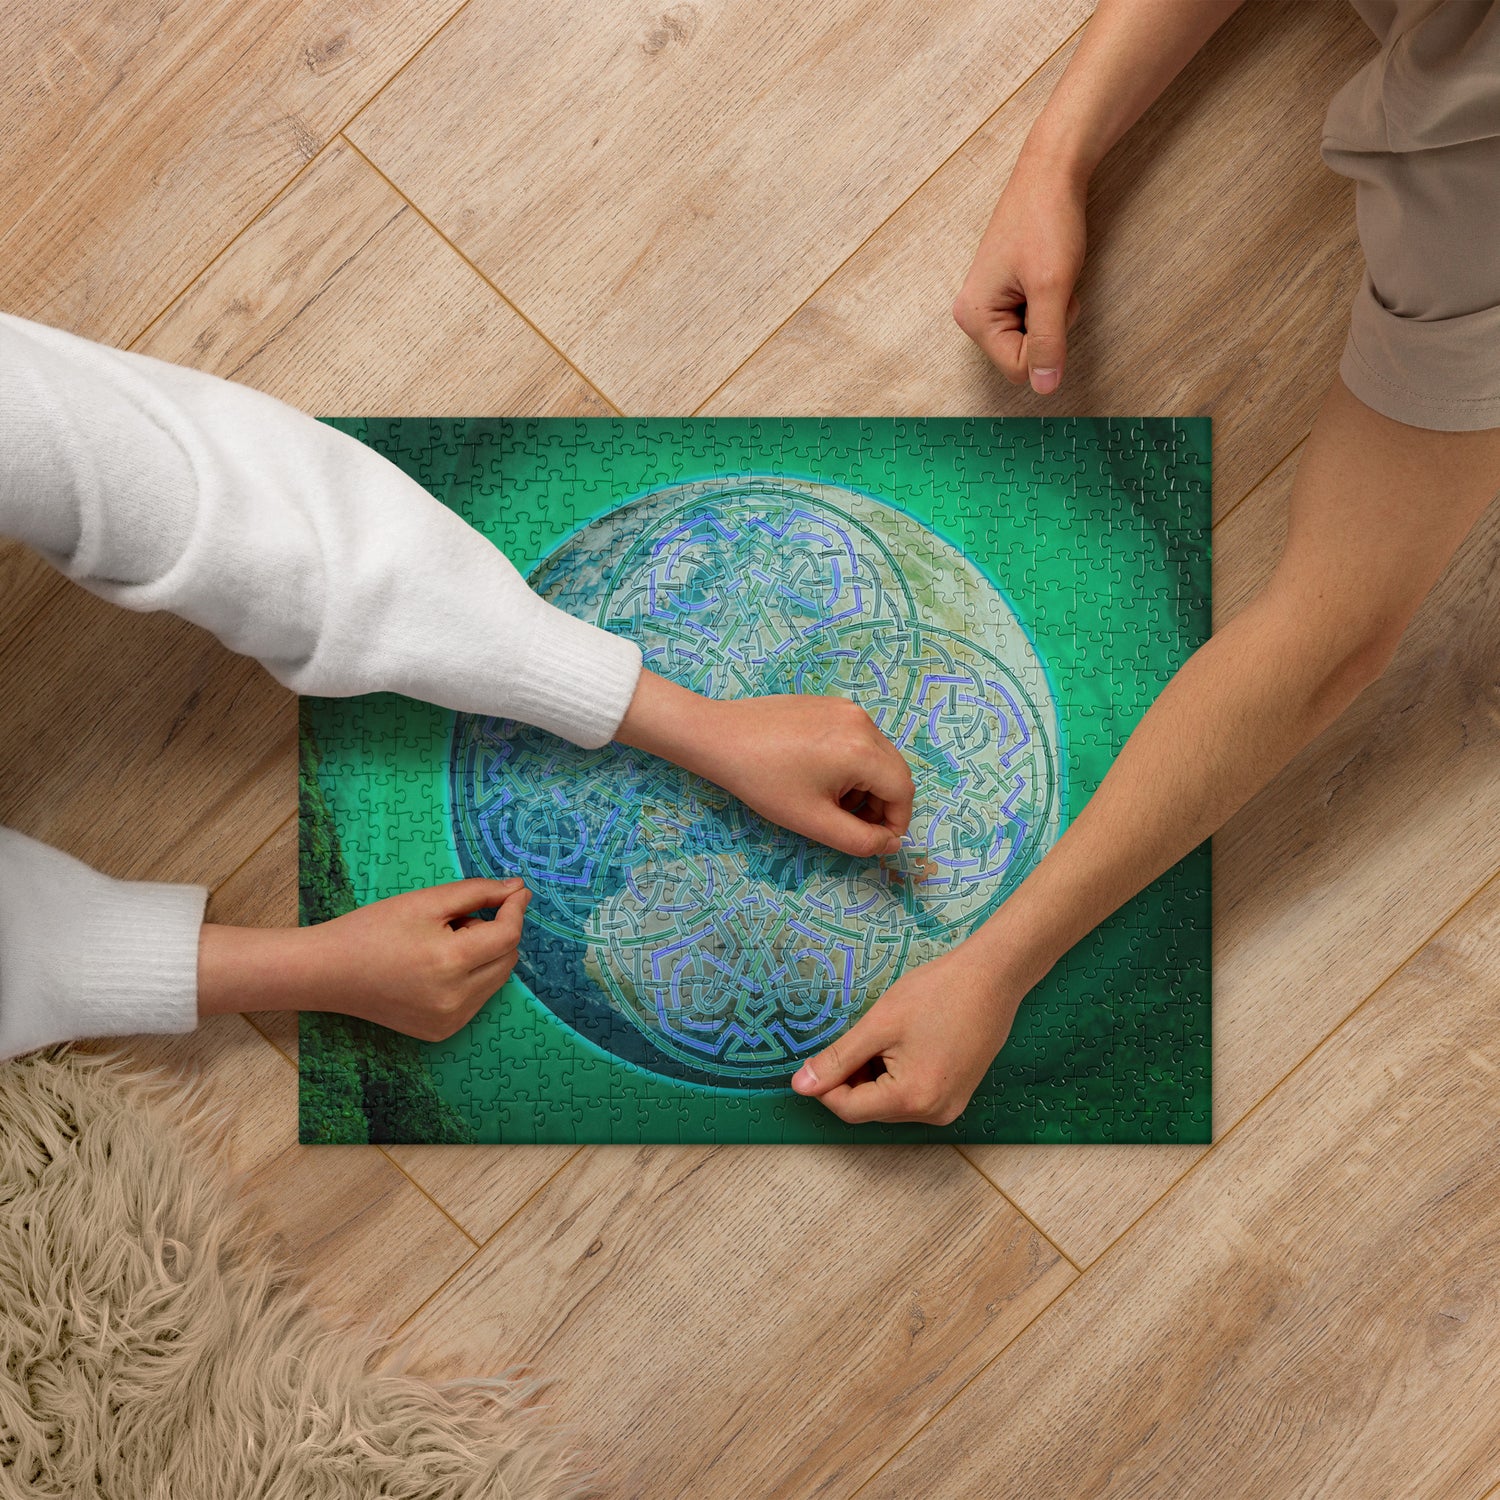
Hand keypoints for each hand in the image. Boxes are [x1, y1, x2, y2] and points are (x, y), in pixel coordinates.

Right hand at [199, 877, 530, 1040]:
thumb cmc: (373, 929)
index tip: (517, 890)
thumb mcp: (426, 901)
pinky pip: (477, 998)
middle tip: (456, 920)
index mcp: (450, 963)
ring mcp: (449, 1022)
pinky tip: (435, 968)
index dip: (516, 908)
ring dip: (483, 955)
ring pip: (495, 979)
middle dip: (494, 932)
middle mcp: (456, 1000)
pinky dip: (471, 977)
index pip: (507, 935)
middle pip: (506, 959)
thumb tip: (518, 889)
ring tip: (441, 943)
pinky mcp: (442, 1032)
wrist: (328, 972)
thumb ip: (477, 892)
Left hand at [617, 672, 913, 856]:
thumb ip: (860, 840)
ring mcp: (846, 708)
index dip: (895, 823)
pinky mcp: (829, 704)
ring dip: (865, 785)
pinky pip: (857, 738)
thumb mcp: (814, 821)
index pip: (903, 792)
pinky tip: (817, 775)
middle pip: (893, 771)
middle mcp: (863, 722)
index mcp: (864, 750)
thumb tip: (890, 842)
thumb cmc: (764, 781)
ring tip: (830, 802)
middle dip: (881, 804)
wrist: (720, 736)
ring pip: (876, 755)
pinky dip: (850, 763)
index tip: (873, 842)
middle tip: (849, 825)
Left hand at [789, 944, 1021, 1124]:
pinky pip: (912, 1096)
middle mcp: (933, 1114)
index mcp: (912, 1100)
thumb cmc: (936, 994)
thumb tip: (800, 1087)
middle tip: (859, 1037)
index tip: (817, 1058)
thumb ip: (838, 1059)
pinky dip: (896, 1075)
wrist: (992, 977)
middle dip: (853, 1077)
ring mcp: (949, 1107)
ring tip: (886, 1036)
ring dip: (874, 1076)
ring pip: (890, 1102)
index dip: (826, 1086)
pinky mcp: (957, 1095)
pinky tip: (904, 1043)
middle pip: (871, 1108)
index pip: (850, 1110)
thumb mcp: (879, 1024)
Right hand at [951, 149, 1085, 394]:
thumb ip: (1048, 342)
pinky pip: (1033, 320)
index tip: (1050, 299)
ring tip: (1050, 275)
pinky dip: (1050, 302)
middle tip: (1053, 286)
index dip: (1047, 343)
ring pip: (1032, 339)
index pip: (1018, 367)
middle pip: (1023, 356)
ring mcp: (988, 304)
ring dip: (1053, 313)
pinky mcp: (1004, 294)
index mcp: (974, 317)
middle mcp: (973, 315)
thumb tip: (1045, 389)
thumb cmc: (1047, 222)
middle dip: (1050, 328)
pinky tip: (1047, 273)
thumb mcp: (1052, 288)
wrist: (1051, 173)